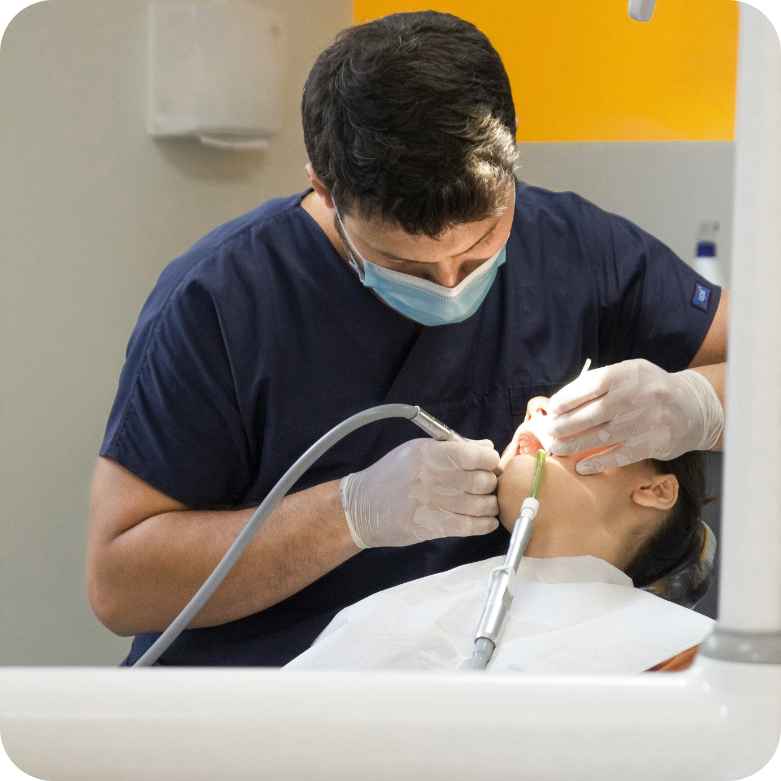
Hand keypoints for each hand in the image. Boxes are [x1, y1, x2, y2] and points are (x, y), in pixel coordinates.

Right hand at [340, 438, 499, 547]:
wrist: (362, 506)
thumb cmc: (391, 474)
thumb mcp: (417, 450)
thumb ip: (453, 448)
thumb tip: (487, 447)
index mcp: (429, 453)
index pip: (475, 455)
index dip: (489, 460)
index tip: (488, 463)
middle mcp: (433, 477)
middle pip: (482, 481)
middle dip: (490, 483)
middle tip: (486, 485)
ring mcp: (433, 503)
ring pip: (481, 505)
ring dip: (489, 505)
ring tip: (485, 503)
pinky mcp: (432, 526)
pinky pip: (470, 526)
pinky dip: (484, 524)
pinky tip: (486, 521)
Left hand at [543, 359, 723, 473]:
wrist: (692, 407)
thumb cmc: (648, 388)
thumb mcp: (629, 373)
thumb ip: (600, 383)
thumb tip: (561, 402)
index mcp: (627, 375)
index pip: (590, 386)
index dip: (567, 399)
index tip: (551, 409)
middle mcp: (635, 397)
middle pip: (591, 414)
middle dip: (564, 425)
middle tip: (547, 433)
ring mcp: (643, 422)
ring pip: (600, 436)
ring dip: (574, 445)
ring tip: (556, 448)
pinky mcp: (651, 444)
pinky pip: (619, 456)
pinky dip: (598, 463)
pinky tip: (581, 467)